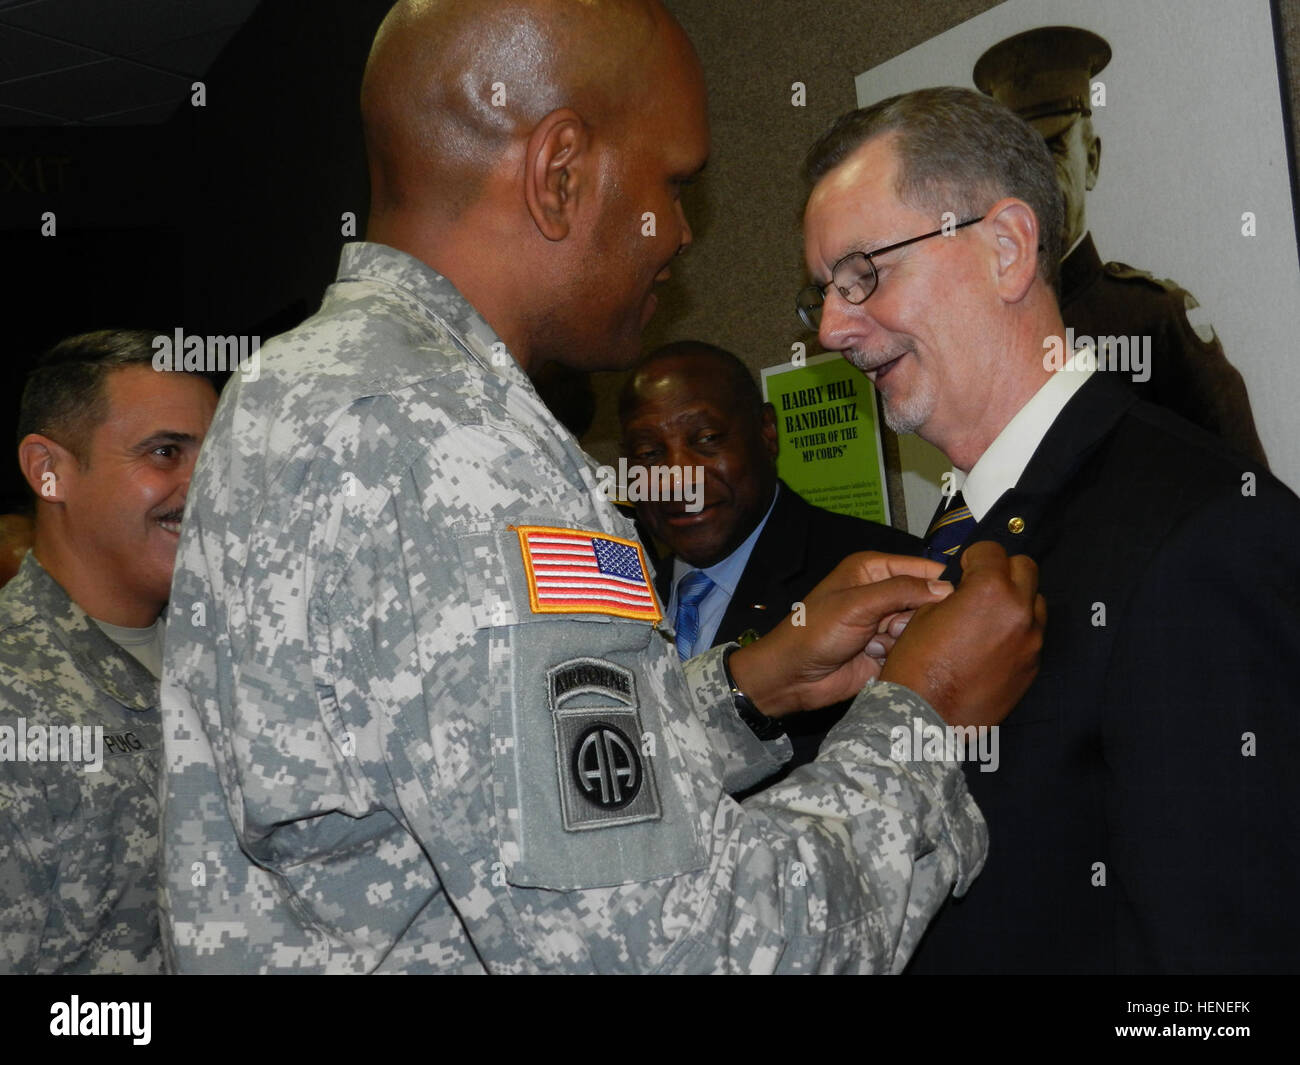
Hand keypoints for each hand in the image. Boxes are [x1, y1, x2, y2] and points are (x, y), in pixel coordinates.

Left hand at [728, 551, 951, 715]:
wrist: (794, 676)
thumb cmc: (815, 632)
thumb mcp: (858, 604)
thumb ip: (902, 591)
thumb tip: (946, 587)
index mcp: (873, 569)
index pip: (922, 567)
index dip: (940, 581)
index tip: (956, 599)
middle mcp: (882, 592)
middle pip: (927, 599)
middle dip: (916, 615)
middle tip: (893, 627)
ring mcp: (885, 622)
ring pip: (921, 627)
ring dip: (903, 637)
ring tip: (875, 643)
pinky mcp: (887, 649)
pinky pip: (911, 649)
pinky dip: (898, 654)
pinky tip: (874, 657)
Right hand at [881, 541, 1045, 726]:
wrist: (926, 718)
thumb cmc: (917, 668)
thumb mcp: (923, 616)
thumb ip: (953, 594)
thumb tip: (964, 588)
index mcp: (990, 591)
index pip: (993, 550)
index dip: (973, 557)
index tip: (964, 567)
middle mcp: (1019, 612)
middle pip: (1025, 569)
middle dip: (1002, 571)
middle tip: (979, 586)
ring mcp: (1031, 642)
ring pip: (1035, 603)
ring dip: (1015, 602)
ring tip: (988, 619)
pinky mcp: (1033, 667)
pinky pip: (1032, 636)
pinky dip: (1016, 633)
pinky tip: (990, 647)